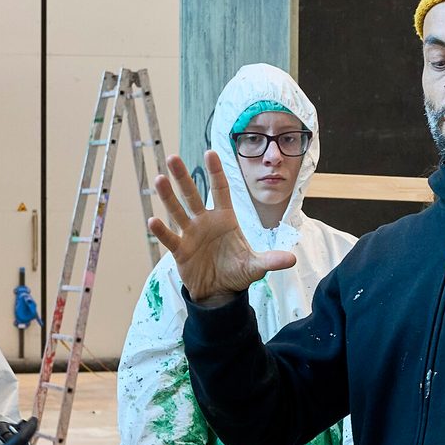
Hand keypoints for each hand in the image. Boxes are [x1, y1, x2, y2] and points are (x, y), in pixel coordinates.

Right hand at [148, 151, 295, 305]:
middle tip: (172, 157)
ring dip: (168, 197)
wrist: (220, 291)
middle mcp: (205, 222)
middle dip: (183, 177)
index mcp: (225, 219)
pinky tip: (153, 220)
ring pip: (177, 211)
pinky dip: (161, 231)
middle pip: (193, 195)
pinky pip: (170, 238)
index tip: (210, 152)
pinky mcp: (181, 250)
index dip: (216, 172)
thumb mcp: (256, 266)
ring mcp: (191, 234)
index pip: (221, 190)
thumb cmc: (237, 272)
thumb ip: (271, 260)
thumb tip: (292, 260)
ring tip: (159, 179)